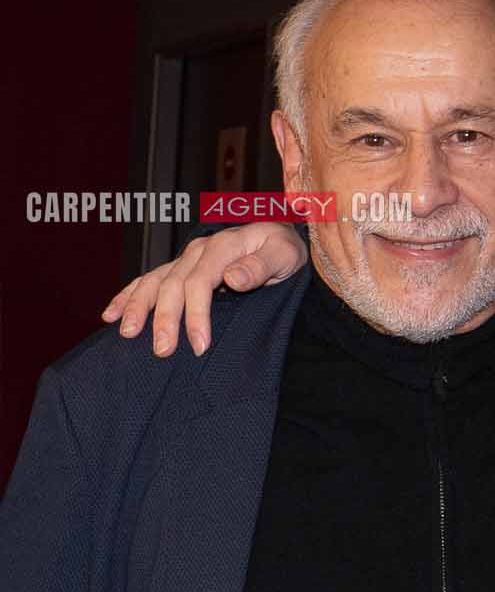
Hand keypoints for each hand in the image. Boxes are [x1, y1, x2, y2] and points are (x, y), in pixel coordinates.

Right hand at [102, 224, 307, 356]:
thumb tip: (232, 278)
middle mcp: (200, 249)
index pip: (200, 281)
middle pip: (173, 284)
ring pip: (154, 281)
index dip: (196, 314)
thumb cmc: (285, 251)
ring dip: (138, 307)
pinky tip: (112, 314)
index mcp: (223, 245)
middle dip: (165, 319)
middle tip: (163, 351)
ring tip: (128, 334)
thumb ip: (261, 265)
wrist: (281, 241)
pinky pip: (149, 280)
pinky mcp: (180, 268)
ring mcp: (187, 258)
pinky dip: (129, 296)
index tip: (199, 345)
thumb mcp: (285, 254)